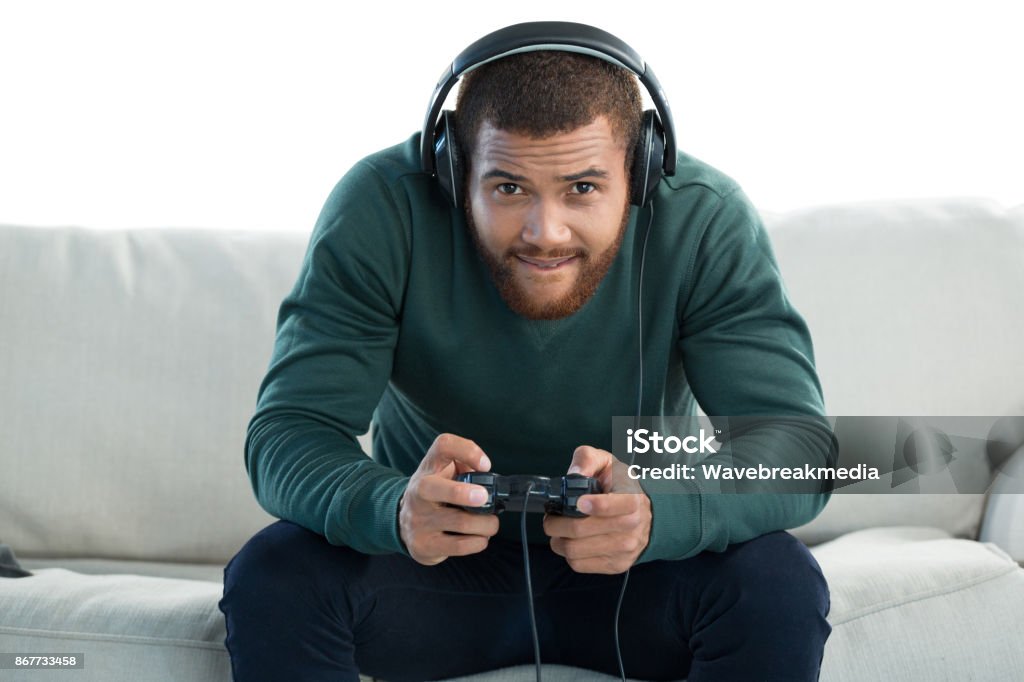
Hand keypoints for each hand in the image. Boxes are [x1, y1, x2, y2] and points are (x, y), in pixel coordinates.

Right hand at [398, 433, 498, 565]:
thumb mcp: (445, 473)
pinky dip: (479, 541)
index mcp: (429, 467)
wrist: (404, 521)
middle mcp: (419, 491)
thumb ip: (466, 468)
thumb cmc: (436, 493)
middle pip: (434, 488)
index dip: (468, 451)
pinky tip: (480, 537)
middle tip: (484, 498)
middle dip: (463, 494)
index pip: (443, 445)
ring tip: (490, 523)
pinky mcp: (424, 545)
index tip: (485, 465)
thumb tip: (489, 480)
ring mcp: (419, 519)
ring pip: (460, 522)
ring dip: (486, 524)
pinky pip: (460, 546)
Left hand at [543, 446, 651, 573]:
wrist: (646, 515)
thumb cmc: (620, 486)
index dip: (593, 505)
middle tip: (550, 517)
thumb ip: (587, 459)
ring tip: (558, 529)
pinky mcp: (616, 565)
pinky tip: (571, 542)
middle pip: (580, 530)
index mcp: (631, 499)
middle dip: (556, 523)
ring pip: (575, 550)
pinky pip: (579, 564)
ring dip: (558, 540)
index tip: (579, 502)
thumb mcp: (607, 463)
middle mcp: (632, 526)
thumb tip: (574, 474)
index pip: (611, 506)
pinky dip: (568, 554)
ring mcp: (624, 548)